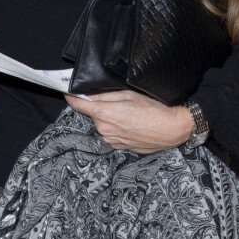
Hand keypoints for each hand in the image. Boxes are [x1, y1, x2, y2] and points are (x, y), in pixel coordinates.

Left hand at [65, 89, 194, 152]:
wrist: (170, 130)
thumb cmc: (153, 109)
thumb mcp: (129, 95)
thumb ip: (106, 95)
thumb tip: (89, 93)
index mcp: (104, 114)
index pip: (78, 105)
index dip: (72, 97)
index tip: (68, 91)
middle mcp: (103, 129)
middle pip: (93, 114)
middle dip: (101, 107)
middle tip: (119, 101)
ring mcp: (110, 140)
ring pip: (103, 125)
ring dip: (110, 119)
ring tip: (129, 114)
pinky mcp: (119, 147)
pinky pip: (112, 134)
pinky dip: (117, 128)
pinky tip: (132, 124)